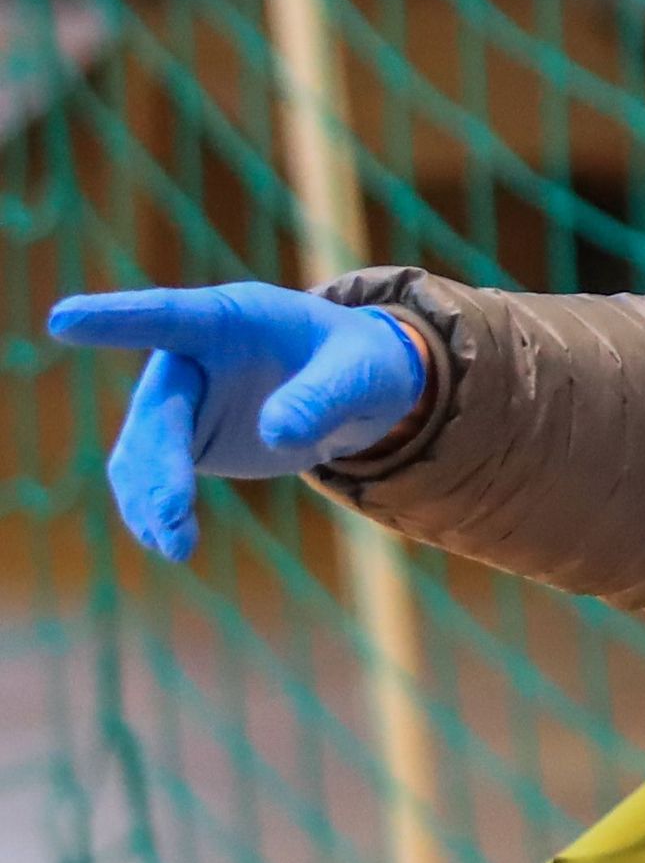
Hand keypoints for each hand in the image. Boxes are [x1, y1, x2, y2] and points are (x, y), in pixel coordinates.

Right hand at [46, 284, 430, 561]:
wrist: (357, 387)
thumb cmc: (361, 363)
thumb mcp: (361, 376)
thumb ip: (322, 398)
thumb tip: (276, 435)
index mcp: (231, 318)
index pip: (168, 315)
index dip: (116, 318)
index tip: (65, 320)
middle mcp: (191, 356)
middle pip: (160, 407)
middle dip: (159, 461)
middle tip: (172, 514)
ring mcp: (181, 400)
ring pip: (146, 449)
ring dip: (153, 497)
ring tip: (177, 547)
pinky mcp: (183, 440)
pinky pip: (151, 475)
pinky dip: (152, 508)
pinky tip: (166, 541)